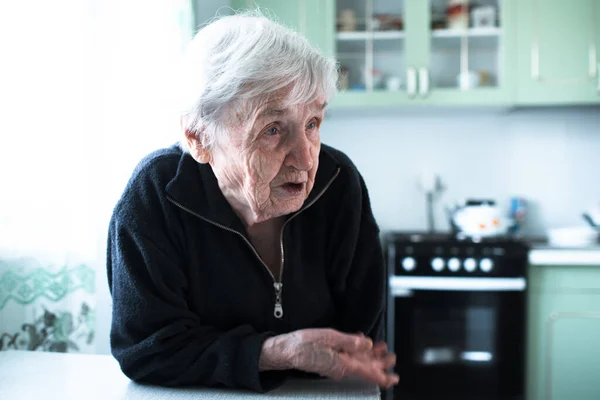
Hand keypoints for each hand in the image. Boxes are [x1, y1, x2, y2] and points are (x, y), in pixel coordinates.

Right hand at [259, 328, 398, 387]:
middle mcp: (341, 368)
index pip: (369, 374)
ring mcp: (336, 366)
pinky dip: (357, 352)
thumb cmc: (304, 344)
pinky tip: (360, 344)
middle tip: (392, 357)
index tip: (395, 377)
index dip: (383, 376)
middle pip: (366, 369)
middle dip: (381, 363)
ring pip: (358, 363)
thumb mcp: (330, 338)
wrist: (286, 350)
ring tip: (380, 349)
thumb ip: (350, 342)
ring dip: (370, 356)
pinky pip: (348, 358)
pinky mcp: (330, 361)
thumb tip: (366, 344)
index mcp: (344, 365)